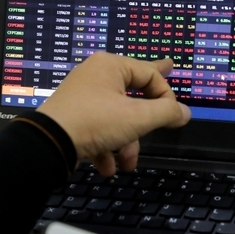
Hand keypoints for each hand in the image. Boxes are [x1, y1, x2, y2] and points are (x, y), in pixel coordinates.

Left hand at [38, 52, 190, 175]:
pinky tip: (108, 167)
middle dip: (147, 117)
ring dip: (126, 142)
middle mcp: (96, 76)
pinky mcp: (73, 117)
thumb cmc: (95, 122)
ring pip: (117, 117)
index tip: (173, 117)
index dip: (166, 95)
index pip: (150, 74)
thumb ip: (166, 113)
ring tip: (128, 163)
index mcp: (111, 66)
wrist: (49, 143)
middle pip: (133, 92)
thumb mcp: (138, 118)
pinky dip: (107, 148)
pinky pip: (99, 129)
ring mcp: (82, 97)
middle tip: (168, 87)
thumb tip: (185, 112)